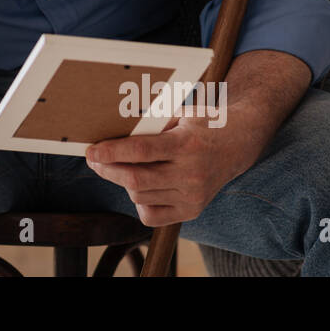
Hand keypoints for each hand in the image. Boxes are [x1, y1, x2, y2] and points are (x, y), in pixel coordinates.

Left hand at [84, 111, 265, 226]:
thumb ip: (150, 124)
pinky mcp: (192, 210)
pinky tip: (139, 187)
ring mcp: (192, 196)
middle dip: (107, 169)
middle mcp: (191, 173)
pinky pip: (152, 215)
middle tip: (94, 160)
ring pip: (140, 196)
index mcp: (186, 144)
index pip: (141, 151)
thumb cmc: (203, 124)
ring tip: (118, 168)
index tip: (91, 152)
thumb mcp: (179, 115)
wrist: (238, 143)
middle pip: (136, 179)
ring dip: (122, 182)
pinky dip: (139, 203)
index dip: (111, 152)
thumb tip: (112, 130)